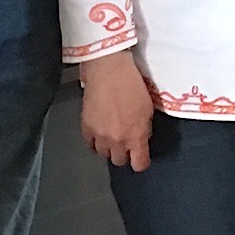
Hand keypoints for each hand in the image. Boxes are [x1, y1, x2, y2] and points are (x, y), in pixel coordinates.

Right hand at [80, 52, 153, 170]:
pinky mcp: (86, 127)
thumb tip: (140, 138)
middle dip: (124, 154)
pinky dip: (95, 140)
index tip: (140, 157)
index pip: (139, 164)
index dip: (141, 162)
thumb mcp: (148, 108)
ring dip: (108, 147)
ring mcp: (100, 135)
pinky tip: (99, 132)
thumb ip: (144, 128)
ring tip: (111, 136)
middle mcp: (117, 141)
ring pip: (103, 154)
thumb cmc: (131, 83)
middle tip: (126, 142)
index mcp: (136, 137)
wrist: (109, 69)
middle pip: (119, 161)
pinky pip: (90, 144)